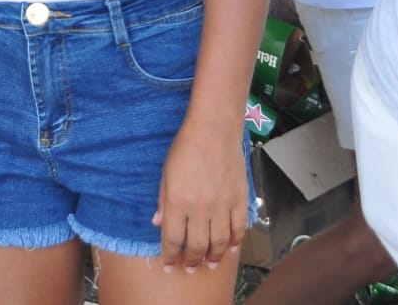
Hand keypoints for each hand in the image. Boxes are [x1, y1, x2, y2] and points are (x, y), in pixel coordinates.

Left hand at [152, 119, 247, 272]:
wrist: (213, 130)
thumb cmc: (186, 147)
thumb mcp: (165, 174)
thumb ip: (163, 201)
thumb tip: (158, 223)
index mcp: (178, 202)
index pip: (173, 239)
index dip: (170, 256)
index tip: (169, 266)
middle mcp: (200, 208)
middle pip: (196, 246)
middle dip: (191, 261)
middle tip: (190, 268)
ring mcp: (222, 205)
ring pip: (219, 242)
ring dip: (214, 257)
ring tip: (210, 264)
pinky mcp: (239, 199)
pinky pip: (239, 228)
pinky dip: (235, 241)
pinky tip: (230, 248)